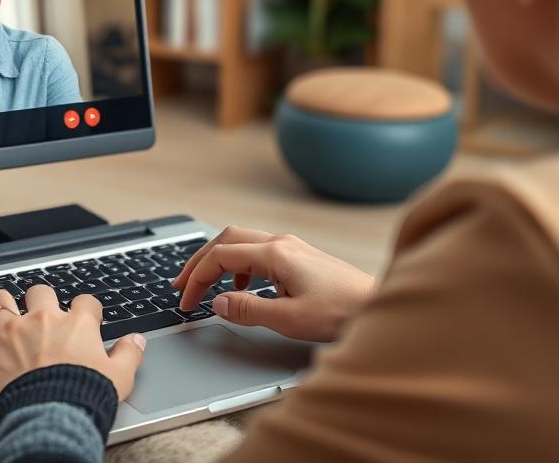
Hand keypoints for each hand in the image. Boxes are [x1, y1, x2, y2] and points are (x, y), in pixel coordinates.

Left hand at [0, 284, 146, 417]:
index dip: (86, 309)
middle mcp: (39, 321)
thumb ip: (129, 354)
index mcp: (74, 324)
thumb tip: (137, 340)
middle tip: (38, 309)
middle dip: (38, 298)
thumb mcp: (120, 377)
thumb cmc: (84, 397)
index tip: (85, 317)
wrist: (51, 419)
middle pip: (38, 293)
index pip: (84, 303)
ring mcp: (7, 337)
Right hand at [173, 226, 374, 341]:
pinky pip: (258, 252)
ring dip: (219, 261)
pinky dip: (240, 266)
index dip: (197, 278)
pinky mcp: (300, 257)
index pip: (221, 256)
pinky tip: (243, 288)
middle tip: (181, 285)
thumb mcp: (289, 318)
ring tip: (207, 287)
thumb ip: (248, 310)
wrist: (377, 306)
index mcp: (275, 253)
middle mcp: (281, 243)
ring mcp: (292, 247)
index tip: (186, 301)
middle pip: (226, 240)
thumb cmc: (341, 312)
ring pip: (242, 243)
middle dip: (200, 261)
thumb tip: (217, 303)